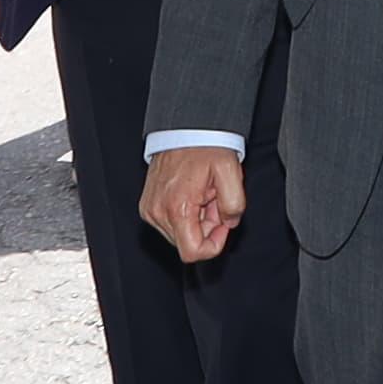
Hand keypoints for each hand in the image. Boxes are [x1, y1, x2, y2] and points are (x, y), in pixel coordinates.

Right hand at [139, 146, 243, 263]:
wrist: (184, 130)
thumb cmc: (204, 148)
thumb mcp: (231, 173)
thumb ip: (235, 205)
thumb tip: (229, 222)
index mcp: (177, 208)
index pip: (193, 253)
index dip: (214, 245)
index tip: (223, 224)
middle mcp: (158, 212)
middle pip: (187, 244)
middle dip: (206, 228)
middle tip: (213, 201)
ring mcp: (150, 210)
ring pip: (179, 235)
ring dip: (196, 221)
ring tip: (203, 195)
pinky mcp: (147, 206)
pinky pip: (170, 224)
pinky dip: (184, 214)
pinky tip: (192, 194)